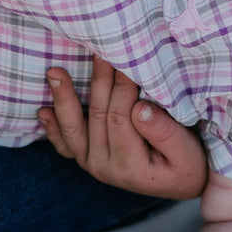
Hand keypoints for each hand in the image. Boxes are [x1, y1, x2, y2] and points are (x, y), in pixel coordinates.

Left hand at [38, 56, 206, 198]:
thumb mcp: (186, 153)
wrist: (183, 184)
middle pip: (97, 114)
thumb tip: (141, 109)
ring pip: (74, 128)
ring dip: (64, 98)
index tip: (126, 53)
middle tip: (98, 47)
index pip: (121, 116)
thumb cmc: (189, 164)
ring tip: (54, 72)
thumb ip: (165, 133)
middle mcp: (105, 166)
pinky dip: (53, 127)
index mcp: (129, 164)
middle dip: (98, 79)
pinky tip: (42, 110)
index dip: (122, 84)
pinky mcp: (88, 158)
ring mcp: (93, 163)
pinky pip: (66, 144)